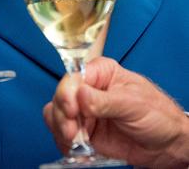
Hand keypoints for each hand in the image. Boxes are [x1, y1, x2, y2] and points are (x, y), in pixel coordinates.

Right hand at [44, 57, 188, 167]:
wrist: (168, 145)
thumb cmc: (158, 115)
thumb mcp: (133, 104)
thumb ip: (104, 100)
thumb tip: (80, 94)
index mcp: (102, 73)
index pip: (74, 77)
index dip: (67, 92)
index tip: (70, 109)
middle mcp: (90, 89)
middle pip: (61, 96)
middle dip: (62, 116)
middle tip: (72, 132)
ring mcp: (86, 112)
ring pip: (56, 115)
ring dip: (61, 130)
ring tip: (76, 143)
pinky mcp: (86, 132)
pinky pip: (64, 135)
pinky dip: (66, 144)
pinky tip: (79, 150)